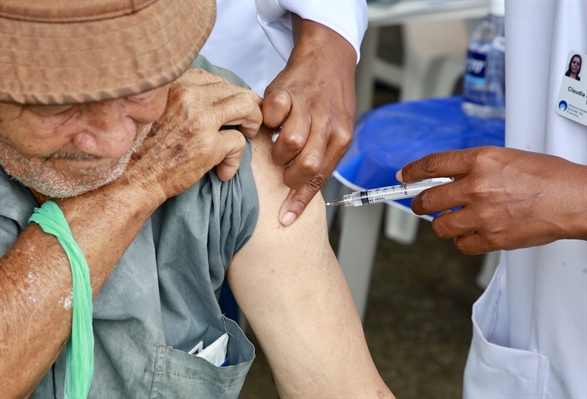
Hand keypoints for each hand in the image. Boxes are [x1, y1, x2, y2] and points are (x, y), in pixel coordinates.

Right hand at [126, 68, 262, 202]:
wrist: (129, 180)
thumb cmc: (140, 150)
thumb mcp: (153, 111)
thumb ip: (176, 100)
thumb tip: (207, 98)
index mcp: (172, 85)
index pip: (212, 79)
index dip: (226, 93)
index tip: (228, 107)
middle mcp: (188, 96)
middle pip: (234, 89)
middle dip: (247, 105)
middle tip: (248, 121)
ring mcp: (200, 120)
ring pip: (246, 107)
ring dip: (253, 121)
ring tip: (248, 135)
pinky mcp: (209, 146)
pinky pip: (239, 142)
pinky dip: (237, 159)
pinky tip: (224, 170)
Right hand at [263, 16, 356, 225]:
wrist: (328, 57)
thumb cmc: (331, 99)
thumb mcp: (337, 128)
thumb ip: (323, 155)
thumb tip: (302, 191)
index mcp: (341, 137)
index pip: (321, 176)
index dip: (300, 201)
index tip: (285, 219)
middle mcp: (328, 123)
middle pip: (307, 165)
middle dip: (290, 176)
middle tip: (284, 169)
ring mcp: (307, 106)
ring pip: (290, 144)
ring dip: (278, 152)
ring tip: (277, 145)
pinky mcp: (287, 90)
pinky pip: (273, 114)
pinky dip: (268, 122)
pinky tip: (271, 121)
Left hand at [398, 146, 586, 253]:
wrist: (575, 199)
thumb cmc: (547, 177)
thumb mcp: (505, 158)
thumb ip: (473, 167)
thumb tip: (448, 176)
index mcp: (480, 160)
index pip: (432, 164)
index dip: (412, 171)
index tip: (404, 176)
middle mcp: (477, 186)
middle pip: (427, 199)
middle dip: (419, 203)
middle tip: (421, 204)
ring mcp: (483, 214)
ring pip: (440, 225)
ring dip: (442, 223)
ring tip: (453, 219)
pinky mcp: (492, 238)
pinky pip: (461, 245)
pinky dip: (462, 241)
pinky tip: (471, 233)